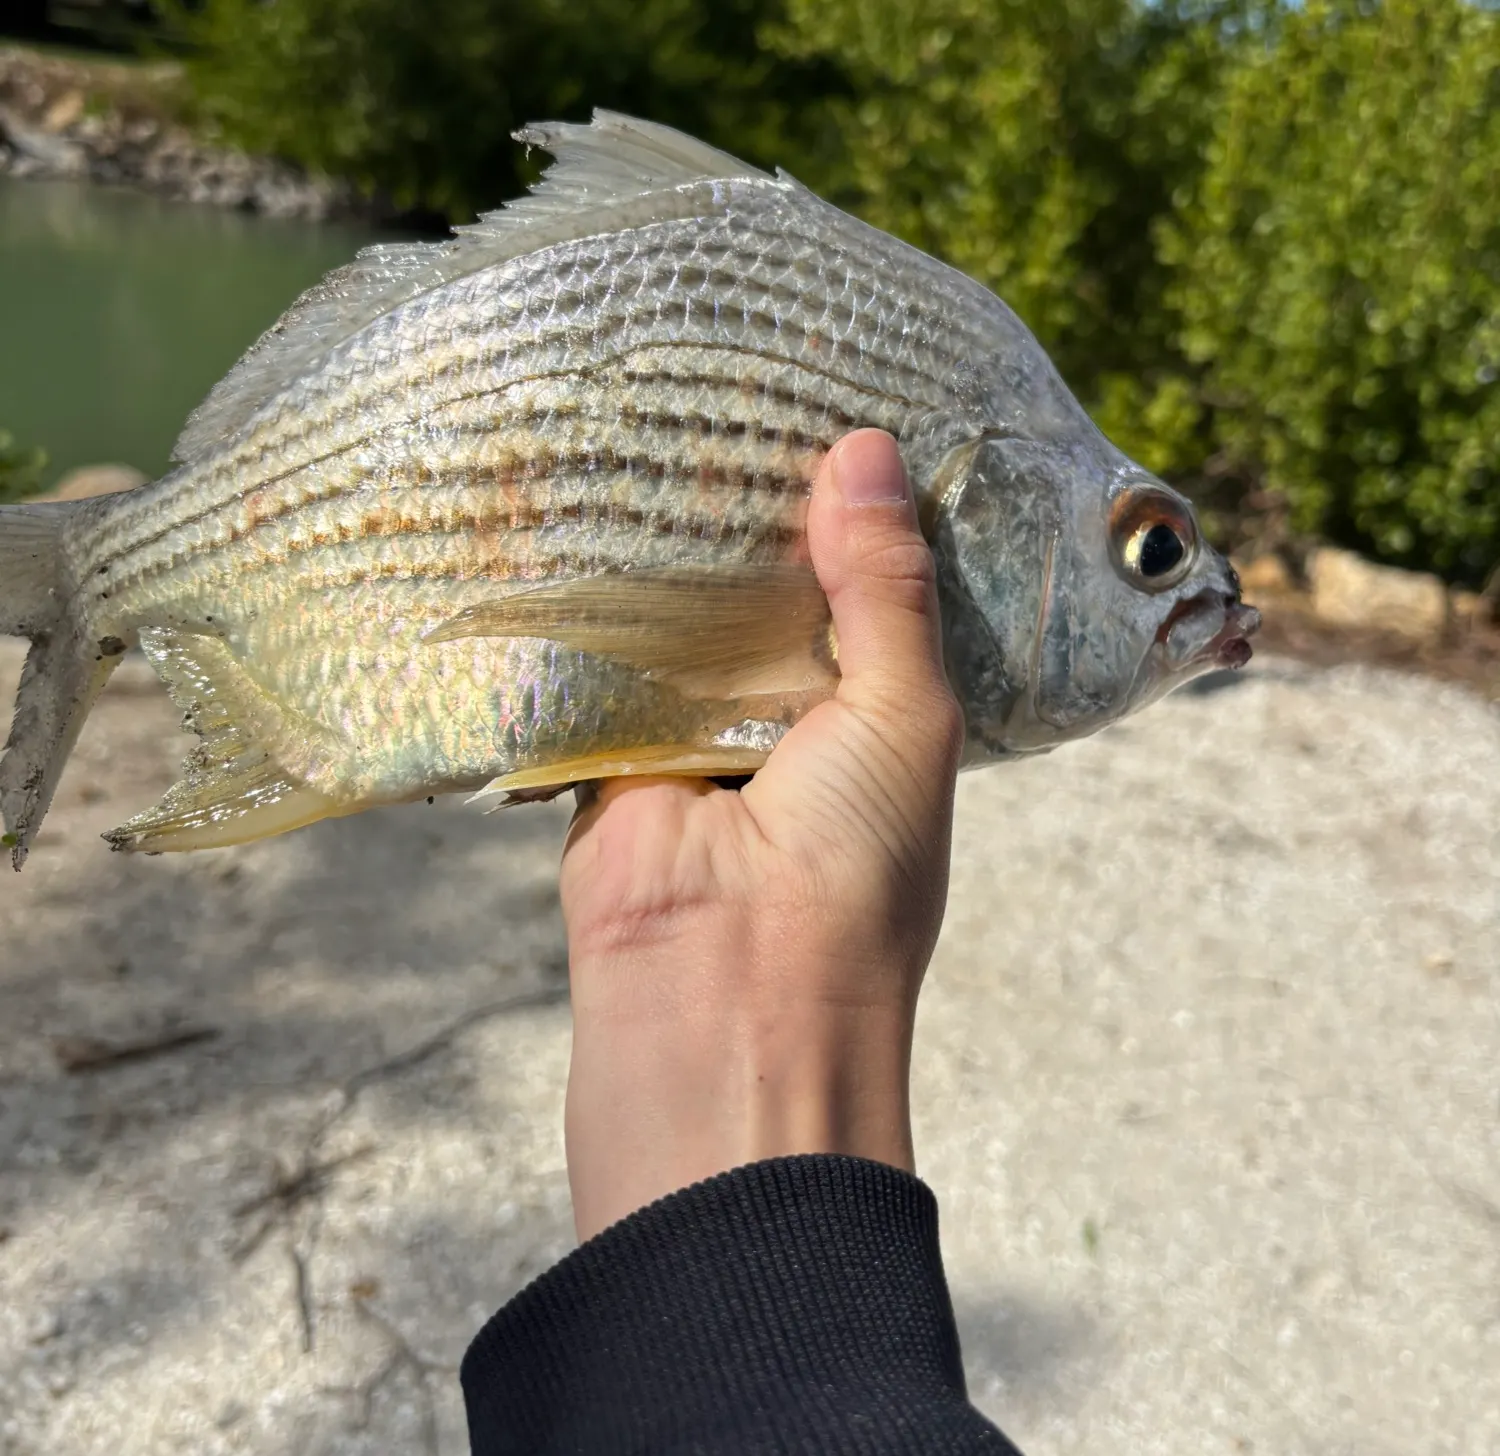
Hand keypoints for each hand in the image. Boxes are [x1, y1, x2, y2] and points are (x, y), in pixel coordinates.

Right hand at [559, 430, 963, 1241]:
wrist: (725, 1020)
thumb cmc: (854, 875)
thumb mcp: (906, 718)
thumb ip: (886, 592)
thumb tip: (868, 453)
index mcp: (879, 717)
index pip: (870, 588)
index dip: (862, 509)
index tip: (839, 399)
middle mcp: (790, 722)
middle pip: (769, 593)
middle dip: (757, 512)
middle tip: (733, 379)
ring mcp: (695, 740)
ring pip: (681, 620)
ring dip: (671, 551)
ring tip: (656, 410)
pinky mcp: (605, 758)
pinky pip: (600, 663)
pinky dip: (593, 606)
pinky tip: (582, 505)